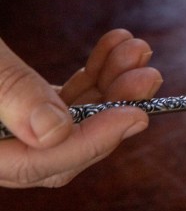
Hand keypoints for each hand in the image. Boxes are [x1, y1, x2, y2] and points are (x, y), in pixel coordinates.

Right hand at [0, 29, 161, 187]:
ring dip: (111, 84)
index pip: (40, 163)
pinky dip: (91, 75)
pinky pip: (62, 98)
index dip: (92, 141)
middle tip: (147, 76)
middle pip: (65, 145)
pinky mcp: (17, 103)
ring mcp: (9, 125)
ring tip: (137, 51)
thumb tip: (55, 131)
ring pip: (71, 117)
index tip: (135, 116)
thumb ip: (11, 92)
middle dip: (114, 108)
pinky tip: (114, 47)